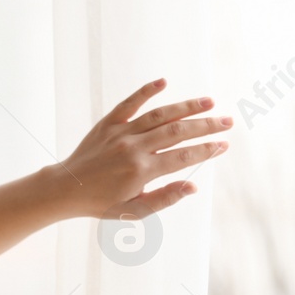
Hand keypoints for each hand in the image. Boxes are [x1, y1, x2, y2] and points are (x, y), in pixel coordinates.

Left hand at [52, 77, 231, 220]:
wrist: (66, 189)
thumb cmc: (101, 204)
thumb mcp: (133, 212)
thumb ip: (164, 199)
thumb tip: (192, 187)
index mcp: (141, 172)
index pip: (182, 157)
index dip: (206, 150)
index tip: (224, 145)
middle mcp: (133, 148)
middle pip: (177, 132)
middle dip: (205, 126)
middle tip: (228, 121)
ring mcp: (120, 133)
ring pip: (159, 115)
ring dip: (186, 106)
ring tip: (209, 102)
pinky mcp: (108, 123)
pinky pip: (129, 103)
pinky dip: (146, 91)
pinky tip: (164, 82)